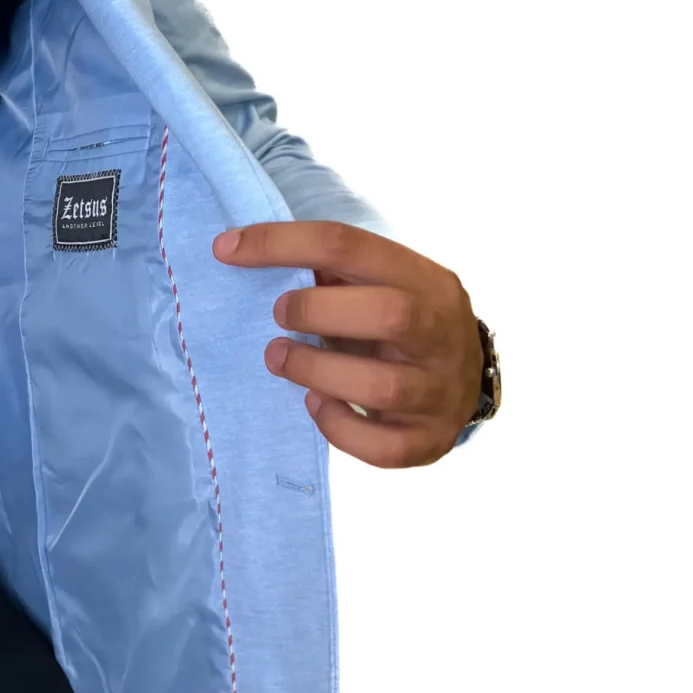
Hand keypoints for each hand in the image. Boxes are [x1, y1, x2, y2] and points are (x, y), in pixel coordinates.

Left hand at [213, 220, 482, 468]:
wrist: (466, 379)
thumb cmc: (403, 323)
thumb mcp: (383, 283)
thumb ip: (335, 270)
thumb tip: (252, 254)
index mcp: (426, 280)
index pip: (349, 246)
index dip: (280, 244)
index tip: (226, 250)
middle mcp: (443, 333)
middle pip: (389, 314)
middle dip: (316, 312)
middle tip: (278, 316)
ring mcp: (442, 392)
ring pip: (382, 386)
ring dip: (315, 371)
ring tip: (280, 359)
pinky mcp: (431, 441)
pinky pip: (383, 447)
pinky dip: (338, 427)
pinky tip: (315, 404)